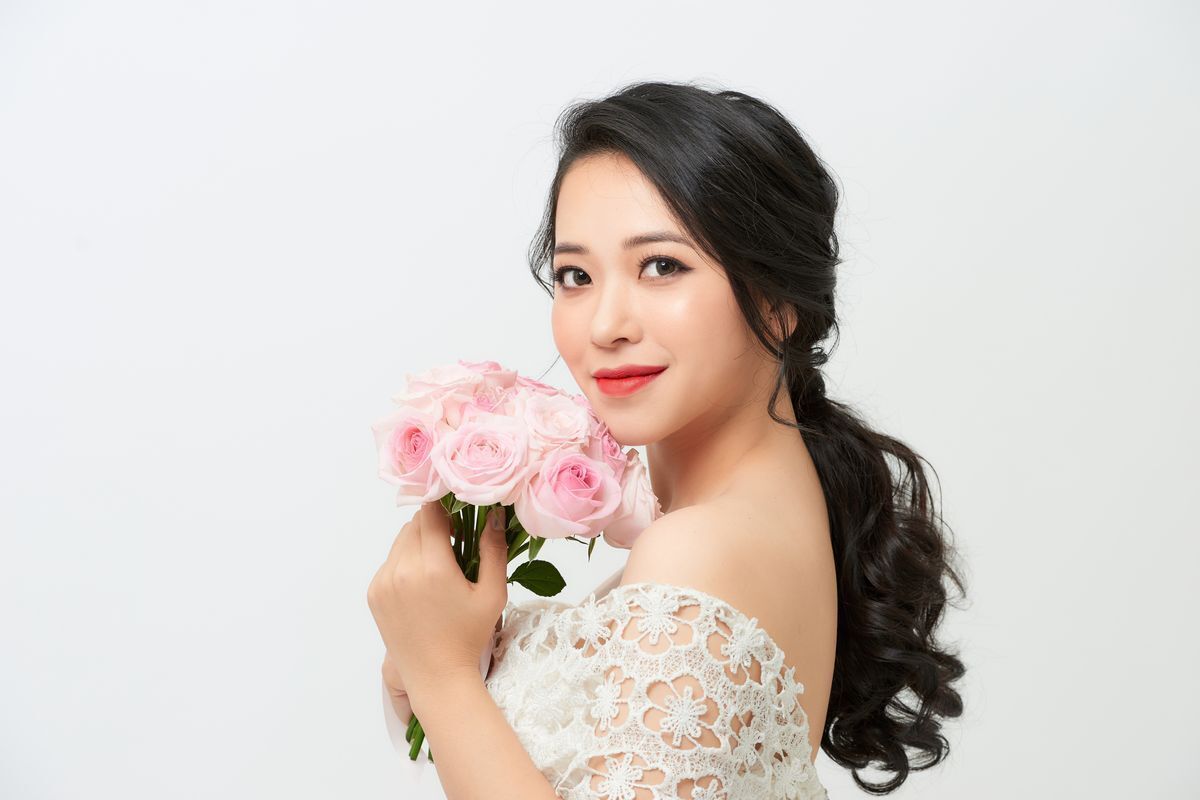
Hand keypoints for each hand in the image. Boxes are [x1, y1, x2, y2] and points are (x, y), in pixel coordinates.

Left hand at [367, 500, 508, 717]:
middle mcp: (402, 570)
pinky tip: (422, 585)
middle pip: (415, 524)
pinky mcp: (374, 593)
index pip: (431, 513)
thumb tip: (493, 514)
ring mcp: (383, 582)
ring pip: (401, 541)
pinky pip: (390, 562)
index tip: (461, 517)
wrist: (436, 676)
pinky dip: (405, 562)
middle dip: (434, 527)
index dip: (447, 509)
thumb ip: (493, 550)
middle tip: (454, 545)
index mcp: (432, 567)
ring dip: (419, 543)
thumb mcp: (492, 593)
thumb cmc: (469, 636)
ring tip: (438, 567)